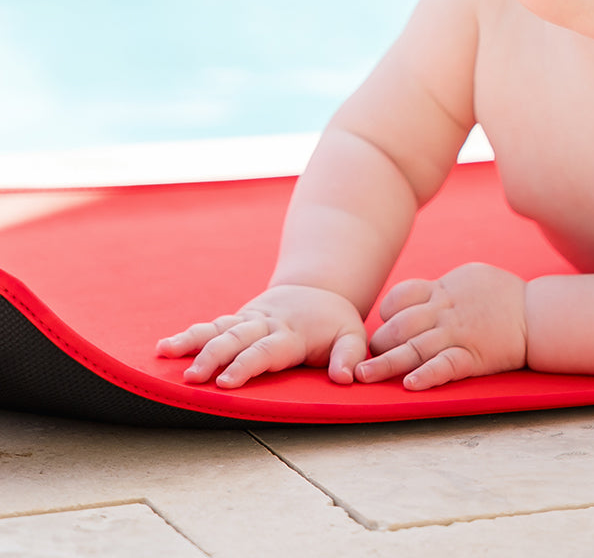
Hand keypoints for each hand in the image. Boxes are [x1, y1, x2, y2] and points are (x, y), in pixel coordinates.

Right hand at [156, 285, 368, 388]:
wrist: (317, 288)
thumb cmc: (334, 322)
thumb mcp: (352, 335)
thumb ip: (350, 355)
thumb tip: (347, 377)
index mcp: (292, 333)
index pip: (266, 350)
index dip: (247, 365)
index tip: (227, 383)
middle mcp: (265, 324)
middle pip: (235, 338)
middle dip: (213, 357)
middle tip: (192, 378)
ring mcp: (248, 320)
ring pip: (217, 328)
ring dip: (191, 341)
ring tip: (164, 353)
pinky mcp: (236, 321)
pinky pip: (211, 326)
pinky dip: (187, 335)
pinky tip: (163, 348)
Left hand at [360, 263, 527, 390]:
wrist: (535, 313)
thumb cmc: (501, 294)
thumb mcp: (468, 277)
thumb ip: (441, 288)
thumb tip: (417, 295)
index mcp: (442, 290)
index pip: (400, 297)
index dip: (386, 312)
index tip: (384, 325)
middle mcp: (444, 312)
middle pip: (399, 326)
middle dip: (377, 344)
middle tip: (364, 360)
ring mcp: (457, 335)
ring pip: (413, 349)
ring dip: (386, 364)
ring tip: (364, 376)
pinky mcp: (472, 357)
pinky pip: (444, 367)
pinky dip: (426, 376)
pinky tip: (410, 385)